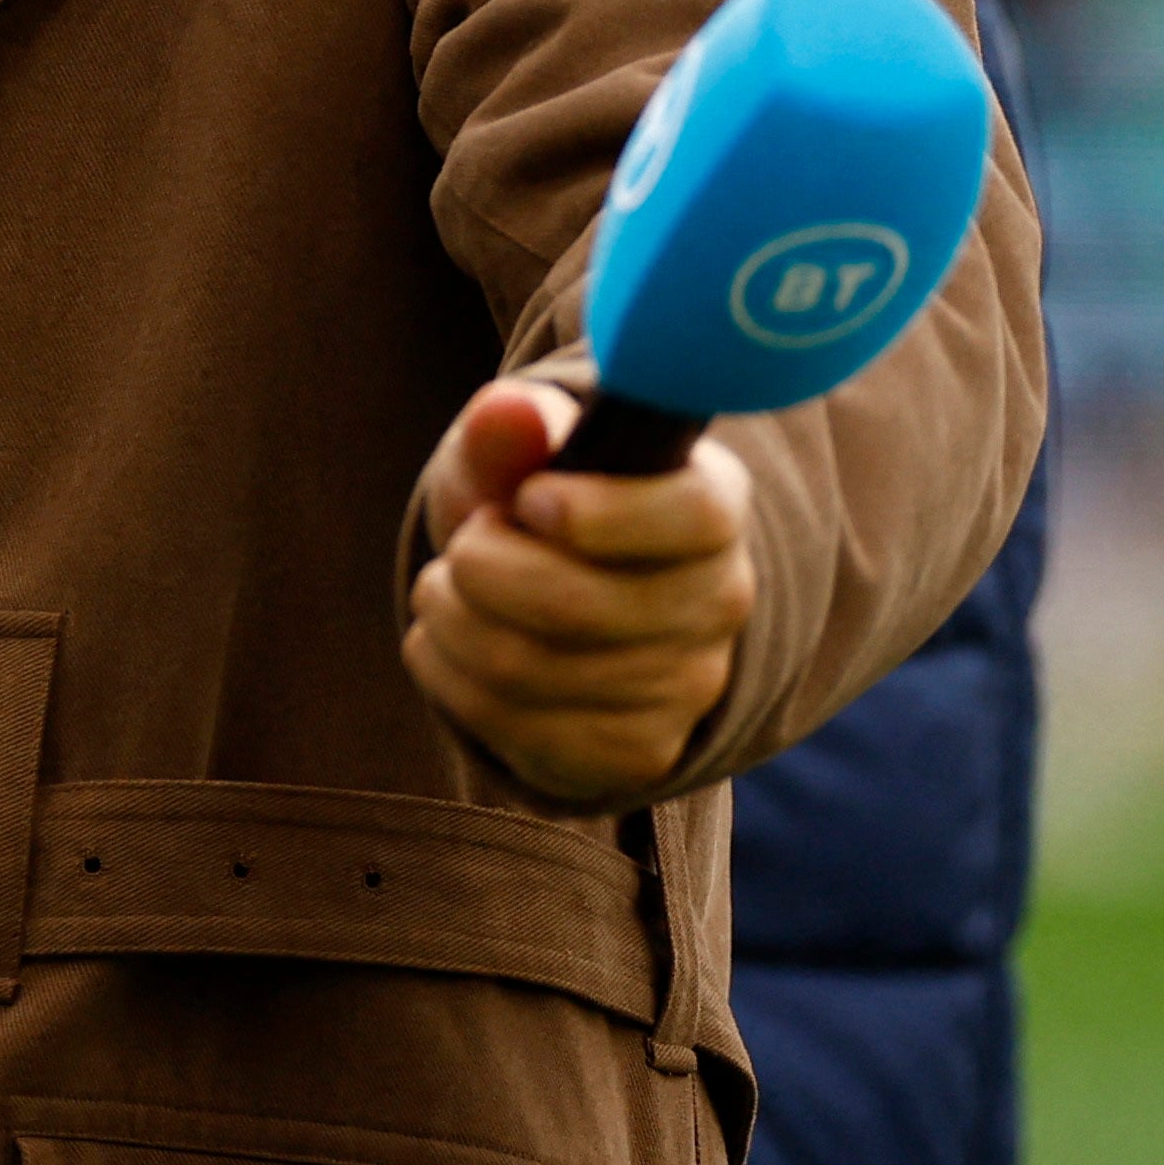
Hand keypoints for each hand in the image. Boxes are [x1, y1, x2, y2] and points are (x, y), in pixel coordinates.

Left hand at [402, 380, 754, 812]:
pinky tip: (450, 642)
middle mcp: (719, 602)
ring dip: (448, 618)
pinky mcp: (635, 752)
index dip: (595, 512)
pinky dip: (446, 675)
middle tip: (464, 545)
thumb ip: (510, 429)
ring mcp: (685, 687)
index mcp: (710, 508)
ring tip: (444, 589)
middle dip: (480, 567)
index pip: (691, 517)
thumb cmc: (533, 509)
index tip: (529, 499)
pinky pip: (510, 725)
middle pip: (578, 606)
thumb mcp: (517, 455)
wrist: (549, 606)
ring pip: (527, 669)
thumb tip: (509, 412)